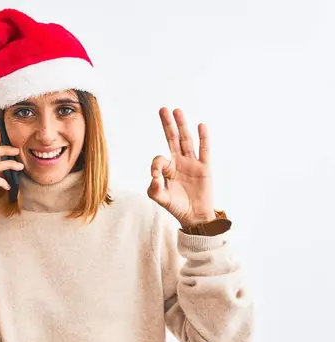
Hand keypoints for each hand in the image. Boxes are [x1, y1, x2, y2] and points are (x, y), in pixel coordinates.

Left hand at [147, 108, 215, 227]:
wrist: (195, 216)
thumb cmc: (177, 206)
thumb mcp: (161, 200)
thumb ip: (154, 190)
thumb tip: (153, 178)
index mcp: (167, 169)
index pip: (159, 159)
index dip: (156, 165)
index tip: (155, 176)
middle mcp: (179, 162)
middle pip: (172, 139)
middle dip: (167, 125)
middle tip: (163, 109)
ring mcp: (192, 163)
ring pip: (187, 141)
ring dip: (182, 126)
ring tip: (177, 110)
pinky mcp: (205, 167)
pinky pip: (204, 150)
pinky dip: (203, 138)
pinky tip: (201, 125)